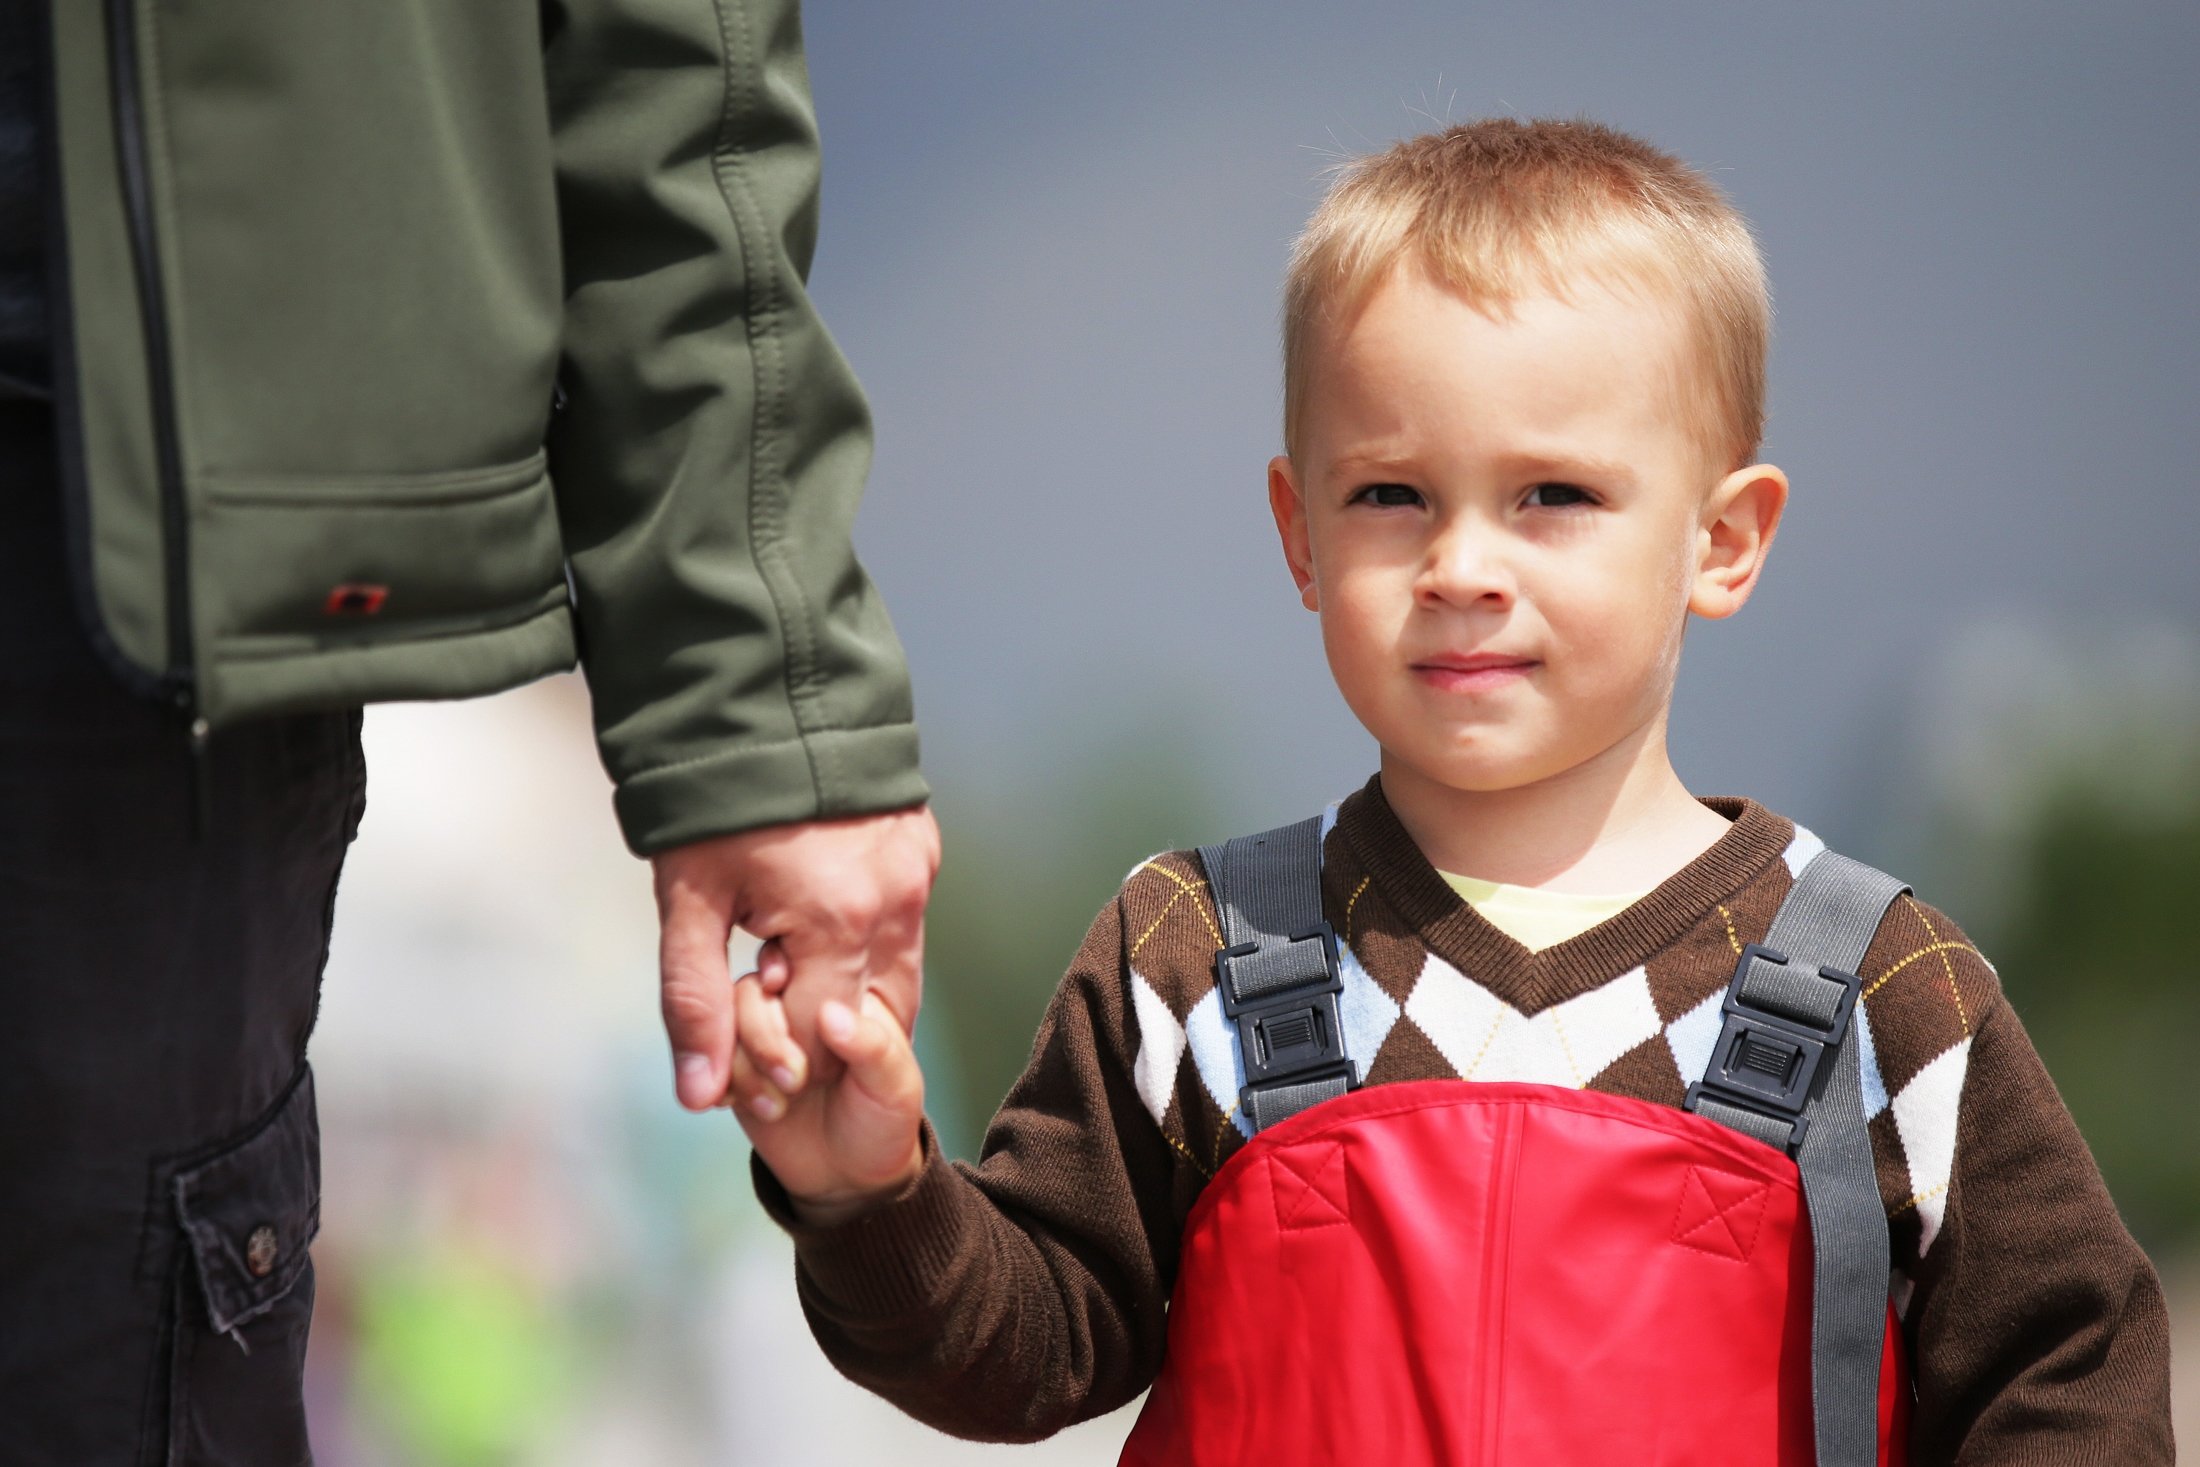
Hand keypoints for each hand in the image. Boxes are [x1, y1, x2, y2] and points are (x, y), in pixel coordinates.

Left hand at [650, 805, 939, 1110]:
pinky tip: (815, 901)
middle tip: (760, 974)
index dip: (773, 1045)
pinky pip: (903, 921)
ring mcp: (917, 873)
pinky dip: (865, 934)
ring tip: (785, 939)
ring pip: (894, 971)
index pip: (822, 1042)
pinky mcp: (924, 849)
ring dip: (842, 978)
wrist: (763, 694)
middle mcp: (896, 903)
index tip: (738, 1006)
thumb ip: (695, 1003)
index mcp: (840, 922)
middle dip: (812, 1019)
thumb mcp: (688, 903)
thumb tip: (699, 1099)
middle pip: (869, 1015)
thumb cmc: (713, 805)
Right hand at [732, 975, 927, 1226]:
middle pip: (751, 991)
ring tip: (777, 1107)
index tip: (779, 989)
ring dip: (742, 1066)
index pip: (799, 965)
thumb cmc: (882, 1121)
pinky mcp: (737, 1070)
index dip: (781, 978)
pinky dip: (717, 1083)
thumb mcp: (895, 1086)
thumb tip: (832, 1014)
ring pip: (722, 1025)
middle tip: (795, 1081)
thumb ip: (872, 1048)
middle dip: (762, 1035)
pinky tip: (737, 1105)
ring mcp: (761, 1039)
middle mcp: (795, 1009)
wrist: (849, 1174)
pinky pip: (708, 1062)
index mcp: (839, 996)